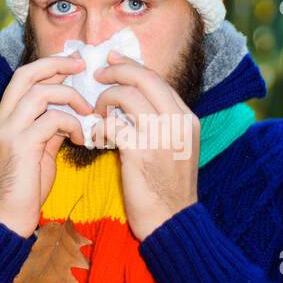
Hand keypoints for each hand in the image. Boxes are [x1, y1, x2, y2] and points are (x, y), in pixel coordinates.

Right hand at [0, 52, 91, 237]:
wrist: (6, 220)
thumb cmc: (25, 191)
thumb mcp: (39, 153)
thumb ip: (49, 131)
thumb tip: (69, 115)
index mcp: (4, 119)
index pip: (23, 78)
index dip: (49, 66)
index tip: (74, 63)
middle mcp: (2, 120)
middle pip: (26, 74)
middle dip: (57, 64)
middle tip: (82, 65)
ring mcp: (8, 131)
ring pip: (40, 93)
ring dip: (70, 96)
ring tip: (88, 111)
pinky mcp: (20, 145)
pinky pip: (52, 120)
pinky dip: (72, 124)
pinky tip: (82, 139)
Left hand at [90, 49, 199, 241]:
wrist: (171, 222)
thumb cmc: (168, 189)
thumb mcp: (176, 149)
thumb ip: (161, 123)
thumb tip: (134, 101)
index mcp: (187, 118)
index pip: (157, 80)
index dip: (131, 67)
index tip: (113, 60)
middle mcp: (178, 122)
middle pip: (143, 78)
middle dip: (116, 71)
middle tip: (97, 74)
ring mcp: (161, 136)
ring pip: (126, 96)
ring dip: (105, 99)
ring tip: (96, 112)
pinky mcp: (140, 152)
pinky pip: (112, 124)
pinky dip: (99, 126)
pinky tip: (95, 135)